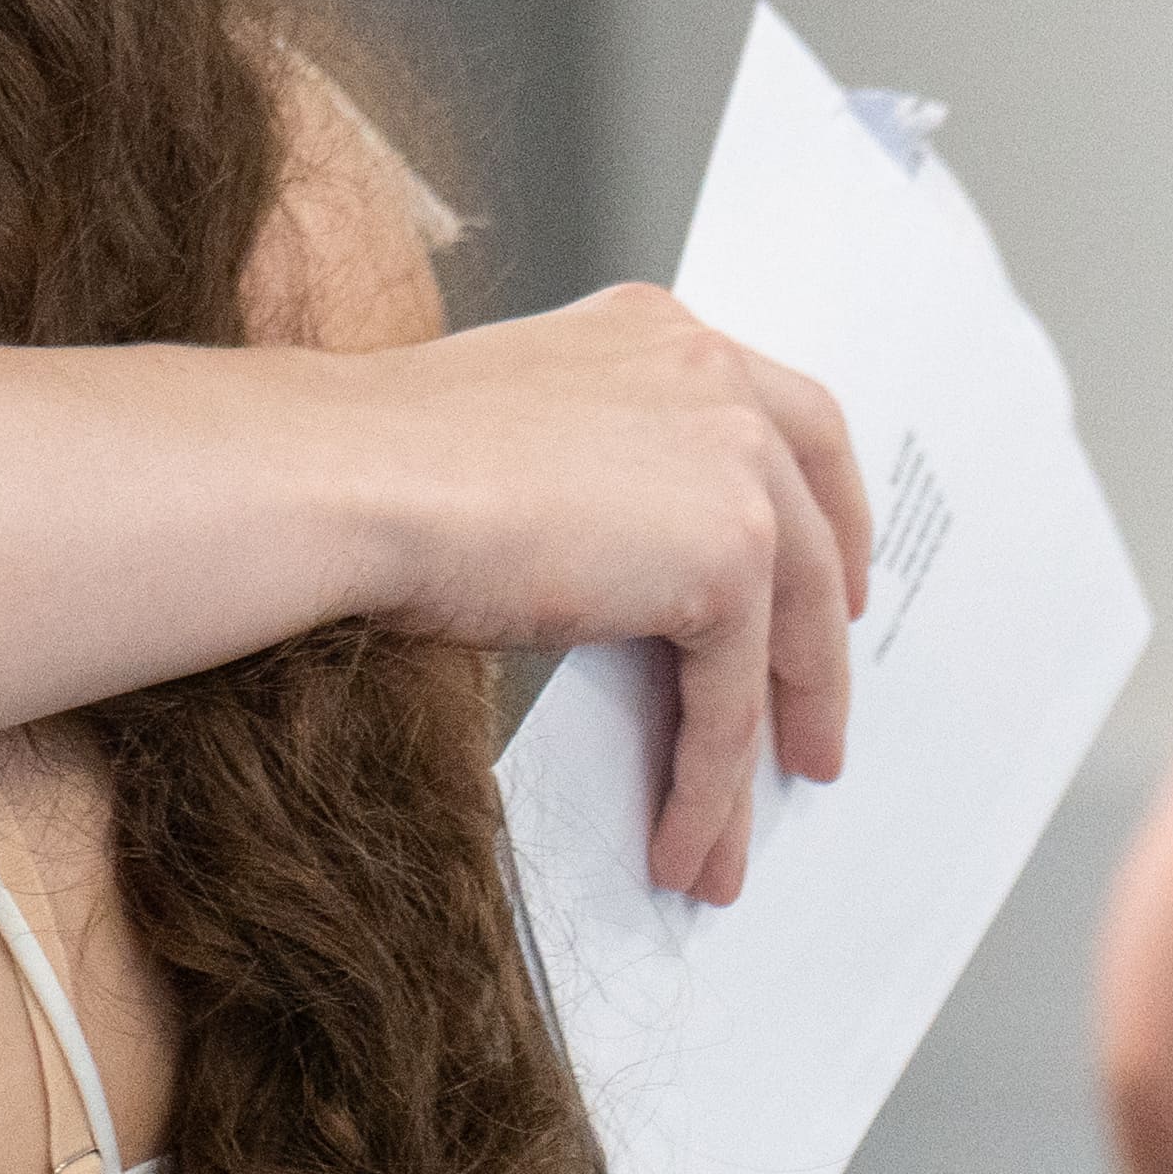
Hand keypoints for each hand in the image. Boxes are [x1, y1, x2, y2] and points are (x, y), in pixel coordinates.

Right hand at [368, 286, 868, 902]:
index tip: (830, 578)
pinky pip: (730, 699)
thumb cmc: (373, 462)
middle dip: (820, 640)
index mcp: (659, 334)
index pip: (785, 420)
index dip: (824, 510)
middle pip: (814, 526)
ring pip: (785, 629)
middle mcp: (712, 381)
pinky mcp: (726, 558)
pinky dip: (710, 784)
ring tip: (741, 830)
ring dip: (770, 739)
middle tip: (815, 713)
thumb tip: (631, 574)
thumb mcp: (519, 441)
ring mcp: (732, 465)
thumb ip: (599, 471)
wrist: (341, 479)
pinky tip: (686, 839)